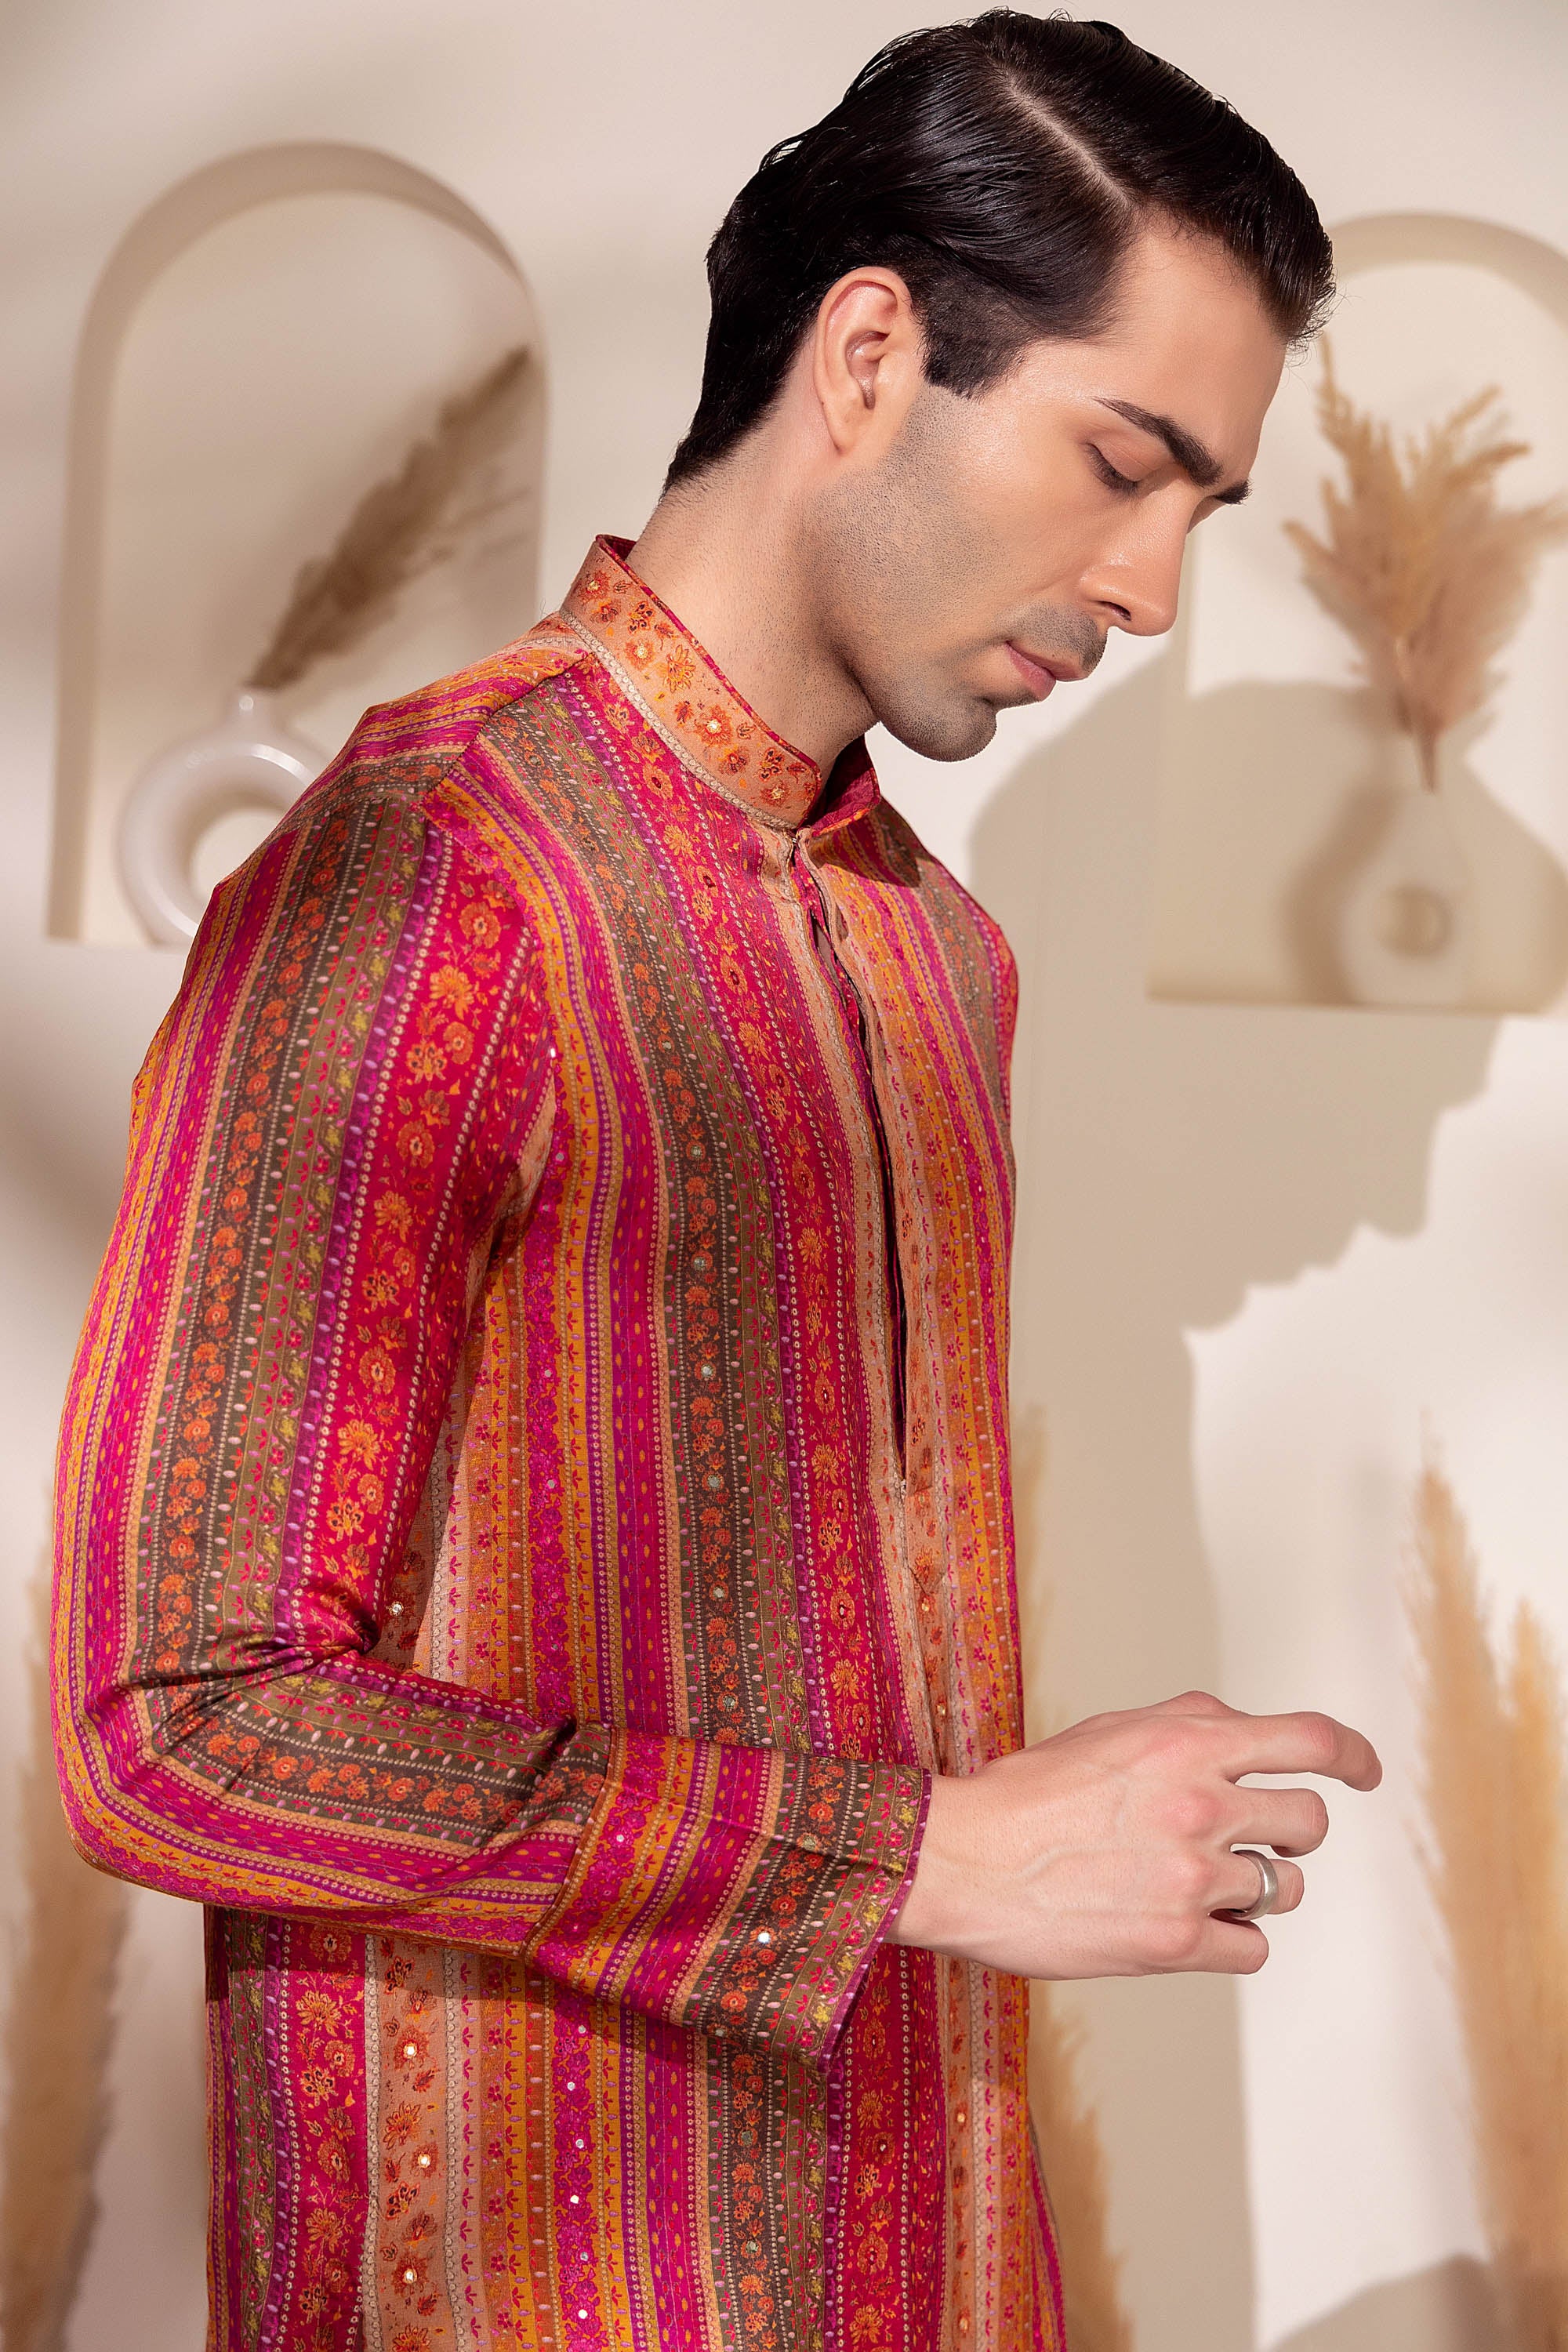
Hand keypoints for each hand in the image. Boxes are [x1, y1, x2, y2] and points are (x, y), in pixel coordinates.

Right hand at [885, 1690, 1381, 1977]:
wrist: (965, 1862)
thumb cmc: (1026, 1795)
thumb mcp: (1109, 1732)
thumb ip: (1185, 1725)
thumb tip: (1243, 1731)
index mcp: (1188, 1743)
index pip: (1310, 1739)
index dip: (1353, 1756)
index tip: (1363, 1772)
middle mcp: (1203, 1805)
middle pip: (1310, 1821)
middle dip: (1291, 1830)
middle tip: (1257, 1839)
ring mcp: (1195, 1877)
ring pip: (1284, 1888)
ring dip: (1257, 1887)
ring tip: (1202, 1883)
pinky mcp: (1178, 1943)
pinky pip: (1253, 1948)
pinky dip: (1232, 1940)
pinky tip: (1190, 1926)